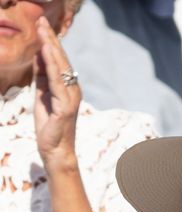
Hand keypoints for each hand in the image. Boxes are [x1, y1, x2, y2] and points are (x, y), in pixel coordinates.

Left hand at [33, 17, 80, 169]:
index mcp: (68, 88)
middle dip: (50, 39)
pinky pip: (57, 80)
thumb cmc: (49, 126)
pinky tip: (46, 50)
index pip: (59, 61)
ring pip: (60, 67)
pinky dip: (51, 64)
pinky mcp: (66, 106)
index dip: (50, 42)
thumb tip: (39, 54)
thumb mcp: (42, 94)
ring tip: (43, 30)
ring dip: (50, 47)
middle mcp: (73, 90)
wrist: (55, 151)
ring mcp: (71, 98)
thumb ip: (42, 75)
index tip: (41, 24)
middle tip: (41, 20)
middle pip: (60, 60)